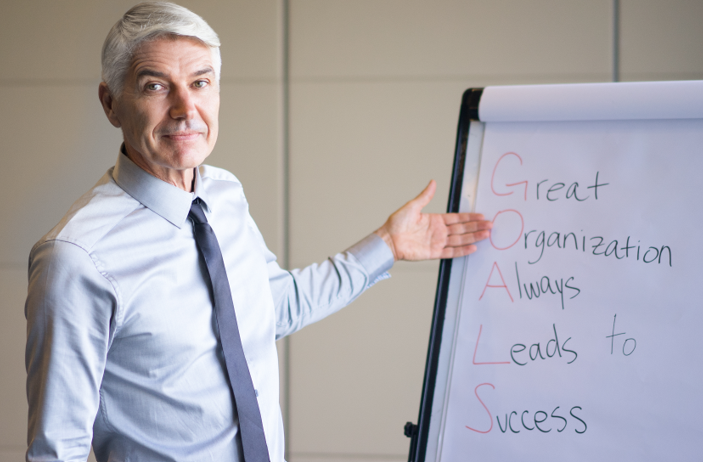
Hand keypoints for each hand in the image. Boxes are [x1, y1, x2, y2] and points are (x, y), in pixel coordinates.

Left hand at [374, 180, 491, 260]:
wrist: (388, 239)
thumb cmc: (396, 223)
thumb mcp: (413, 206)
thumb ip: (426, 196)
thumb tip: (433, 182)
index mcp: (435, 220)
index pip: (457, 218)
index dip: (469, 217)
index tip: (481, 216)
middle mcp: (438, 232)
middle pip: (462, 229)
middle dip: (476, 227)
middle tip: (490, 226)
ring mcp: (437, 242)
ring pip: (460, 240)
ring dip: (473, 237)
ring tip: (486, 235)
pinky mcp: (433, 253)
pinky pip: (451, 252)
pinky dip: (462, 250)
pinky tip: (473, 247)